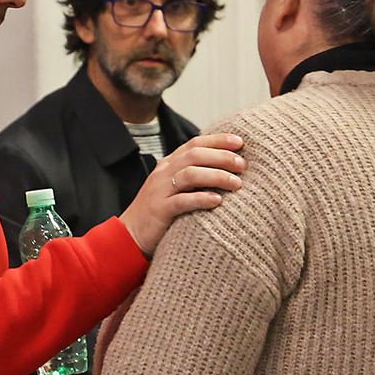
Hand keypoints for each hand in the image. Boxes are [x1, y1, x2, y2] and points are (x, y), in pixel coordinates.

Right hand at [119, 133, 244, 258]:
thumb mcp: (175, 187)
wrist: (130, 235)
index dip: (218, 140)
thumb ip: (194, 176)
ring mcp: (160, 190)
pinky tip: (218, 201)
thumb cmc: (161, 212)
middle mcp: (164, 173)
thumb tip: (228, 169)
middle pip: (195, 155)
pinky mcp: (159, 210)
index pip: (195, 144)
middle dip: (222, 157)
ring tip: (236, 183)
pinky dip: (201, 199)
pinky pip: (182, 201)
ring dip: (216, 176)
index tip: (240, 142)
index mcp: (169, 164)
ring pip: (190, 174)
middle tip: (243, 165)